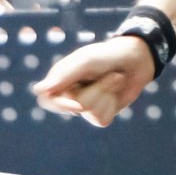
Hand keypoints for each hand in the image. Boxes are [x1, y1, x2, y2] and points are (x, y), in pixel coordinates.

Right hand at [33, 34, 153, 126]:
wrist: (138, 59)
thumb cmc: (108, 55)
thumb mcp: (87, 61)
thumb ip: (63, 75)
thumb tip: (38, 91)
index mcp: (60, 78)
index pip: (47, 100)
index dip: (61, 105)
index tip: (79, 106)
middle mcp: (70, 94)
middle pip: (73, 107)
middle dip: (96, 92)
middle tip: (111, 76)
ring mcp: (85, 105)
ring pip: (90, 113)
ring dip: (107, 94)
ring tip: (114, 79)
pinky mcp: (100, 114)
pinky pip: (101, 119)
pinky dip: (113, 104)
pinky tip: (116, 90)